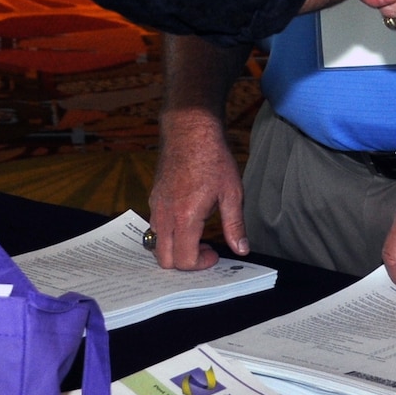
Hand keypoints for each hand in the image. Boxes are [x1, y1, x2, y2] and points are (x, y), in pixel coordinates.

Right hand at [147, 108, 247, 269]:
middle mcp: (166, 215)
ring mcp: (156, 206)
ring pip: (156, 244)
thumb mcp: (231, 192)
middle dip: (184, 262)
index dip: (200, 264)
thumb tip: (241, 248)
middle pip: (164, 260)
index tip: (214, 253)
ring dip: (174, 247)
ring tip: (196, 234)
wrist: (190, 130)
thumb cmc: (212, 158)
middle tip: (204, 248)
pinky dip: (167, 233)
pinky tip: (186, 219)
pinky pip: (155, 226)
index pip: (184, 260)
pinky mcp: (154, 198)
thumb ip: (235, 225)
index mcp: (186, 217)